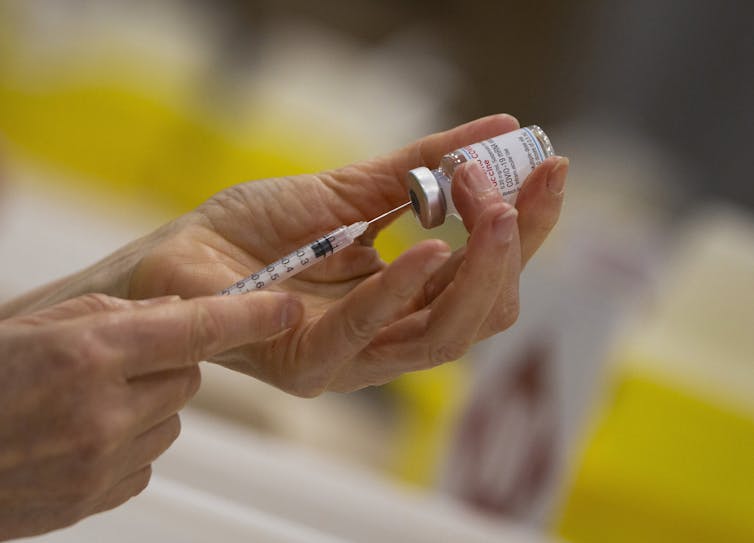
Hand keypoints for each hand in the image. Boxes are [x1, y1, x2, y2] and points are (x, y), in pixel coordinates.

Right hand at [0, 291, 299, 539]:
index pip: (195, 327)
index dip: (248, 314)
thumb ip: (116, 317)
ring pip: (171, 419)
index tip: (285, 307)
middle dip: (168, 364)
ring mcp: (101, 460)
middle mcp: (103, 409)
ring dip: (147, 405)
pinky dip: (130, 445)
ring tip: (87, 403)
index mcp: (88, 353)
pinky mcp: (98, 497)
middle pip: (189, 376)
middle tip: (118, 362)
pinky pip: (147, 460)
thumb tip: (179, 315)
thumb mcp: (39, 324)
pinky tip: (82, 438)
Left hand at [126, 115, 567, 395]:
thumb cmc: (259, 232)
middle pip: (483, 313)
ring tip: (493, 210)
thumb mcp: (351, 190)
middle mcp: (390, 336)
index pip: (487, 279)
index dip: (526, 230)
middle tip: (527, 187)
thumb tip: (503, 130)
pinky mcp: (307, 365)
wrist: (178, 256)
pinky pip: (366, 332)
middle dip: (513, 251)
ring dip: (478, 271)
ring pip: (444, 334)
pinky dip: (401, 290)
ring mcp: (352, 359)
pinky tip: (430, 249)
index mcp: (406, 301)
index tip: (551, 169)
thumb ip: (422, 169)